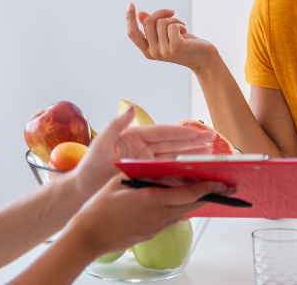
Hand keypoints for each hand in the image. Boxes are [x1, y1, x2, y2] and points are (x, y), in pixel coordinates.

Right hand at [67, 175, 227, 256]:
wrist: (89, 235)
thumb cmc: (100, 207)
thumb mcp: (121, 181)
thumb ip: (142, 173)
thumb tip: (158, 168)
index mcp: (153, 200)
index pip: (189, 194)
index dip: (208, 187)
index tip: (221, 181)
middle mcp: (159, 215)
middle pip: (192, 205)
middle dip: (211, 196)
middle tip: (227, 188)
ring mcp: (156, 227)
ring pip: (184, 214)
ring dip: (197, 203)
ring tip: (210, 193)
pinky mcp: (151, 233)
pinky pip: (172, 219)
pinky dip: (182, 209)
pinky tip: (182, 202)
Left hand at [71, 106, 215, 196]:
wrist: (83, 189)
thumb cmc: (89, 167)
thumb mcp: (101, 145)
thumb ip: (116, 125)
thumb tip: (130, 107)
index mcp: (135, 136)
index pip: (164, 133)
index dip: (183, 132)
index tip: (201, 131)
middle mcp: (143, 146)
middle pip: (173, 142)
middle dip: (193, 141)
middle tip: (213, 138)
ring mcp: (145, 159)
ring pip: (173, 155)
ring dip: (190, 153)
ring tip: (209, 153)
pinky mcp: (145, 172)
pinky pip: (166, 169)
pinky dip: (180, 168)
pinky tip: (194, 170)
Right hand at [126, 3, 216, 69]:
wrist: (204, 59)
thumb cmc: (185, 45)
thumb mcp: (166, 35)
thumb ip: (153, 27)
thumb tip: (140, 14)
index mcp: (147, 51)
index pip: (132, 34)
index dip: (129, 18)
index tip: (131, 4)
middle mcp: (153, 53)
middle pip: (147, 22)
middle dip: (161, 13)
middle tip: (172, 13)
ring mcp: (164, 52)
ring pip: (161, 23)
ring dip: (174, 19)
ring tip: (181, 26)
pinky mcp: (176, 48)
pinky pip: (172, 26)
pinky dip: (179, 24)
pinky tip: (185, 30)